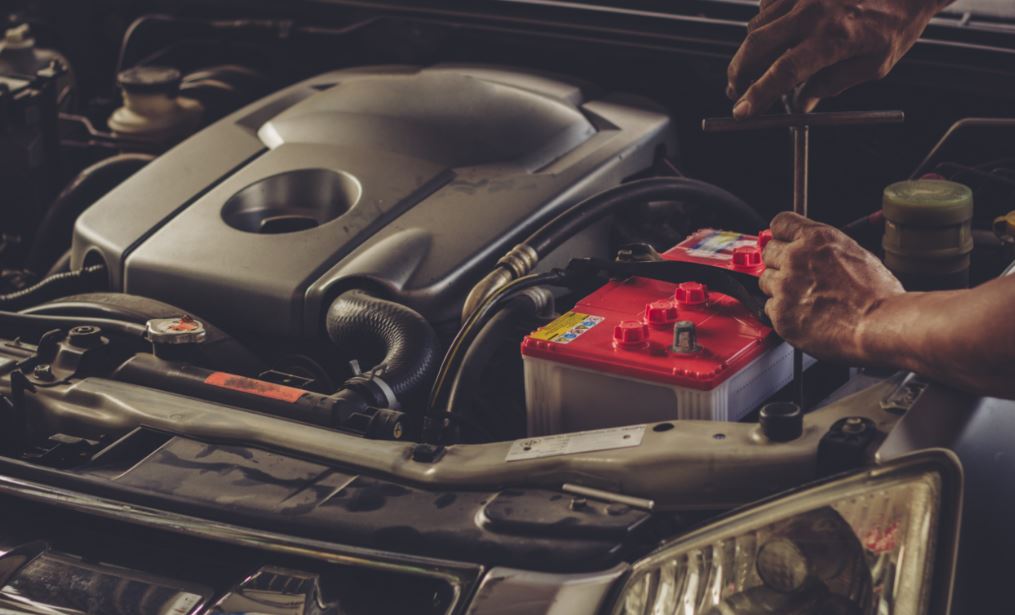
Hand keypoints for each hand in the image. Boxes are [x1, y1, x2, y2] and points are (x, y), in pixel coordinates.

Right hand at [727, 0, 946, 118]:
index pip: (783, 72)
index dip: (758, 94)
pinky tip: (774, 36)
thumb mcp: (874, 65)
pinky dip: (763, 25)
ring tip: (757, 67)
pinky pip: (767, 6)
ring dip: (750, 52)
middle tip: (737, 91)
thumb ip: (833, 85)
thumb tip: (803, 103)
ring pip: (757, 26)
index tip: (742, 111)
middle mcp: (814, 12)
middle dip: (738, 74)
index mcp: (834, 38)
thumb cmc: (897, 21)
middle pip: (756, 46)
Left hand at [759, 212, 903, 361]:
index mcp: (816, 238)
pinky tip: (803, 316)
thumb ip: (826, 249)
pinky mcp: (780, 313)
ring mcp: (785, 286)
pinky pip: (769, 308)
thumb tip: (814, 250)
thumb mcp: (856, 253)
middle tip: (796, 277)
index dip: (781, 235)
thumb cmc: (878, 295)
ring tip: (805, 300)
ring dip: (779, 289)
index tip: (783, 242)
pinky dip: (782, 312)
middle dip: (779, 263)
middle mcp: (796, 258)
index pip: (780, 224)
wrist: (880, 325)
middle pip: (768, 252)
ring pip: (765, 281)